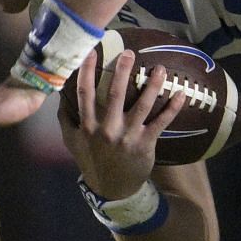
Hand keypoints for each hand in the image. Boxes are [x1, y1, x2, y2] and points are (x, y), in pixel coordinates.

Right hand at [58, 50, 187, 193]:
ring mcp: (128, 136)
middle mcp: (107, 129)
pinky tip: (181, 94)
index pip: (85, 93)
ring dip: (152, 85)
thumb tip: (58, 96)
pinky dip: (172, 108)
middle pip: (114, 94)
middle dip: (122, 71)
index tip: (91, 51)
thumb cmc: (92, 162)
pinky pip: (161, 122)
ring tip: (161, 69)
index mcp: (88, 126)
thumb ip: (66, 119)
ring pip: (142, 105)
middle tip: (129, 53)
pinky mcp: (145, 143)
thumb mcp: (72, 143)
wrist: (111, 188)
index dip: (87, 71)